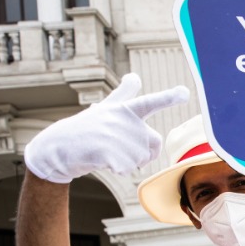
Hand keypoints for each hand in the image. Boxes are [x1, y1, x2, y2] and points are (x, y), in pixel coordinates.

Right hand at [23, 74, 188, 183]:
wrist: (59, 147)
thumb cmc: (86, 127)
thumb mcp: (106, 108)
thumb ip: (124, 94)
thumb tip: (134, 76)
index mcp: (125, 109)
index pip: (150, 103)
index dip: (169, 97)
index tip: (185, 92)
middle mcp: (124, 121)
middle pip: (154, 143)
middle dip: (143, 152)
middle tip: (118, 147)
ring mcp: (117, 137)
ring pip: (141, 160)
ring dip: (128, 162)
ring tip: (107, 151)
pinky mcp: (112, 154)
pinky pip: (128, 169)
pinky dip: (117, 169)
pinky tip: (102, 160)